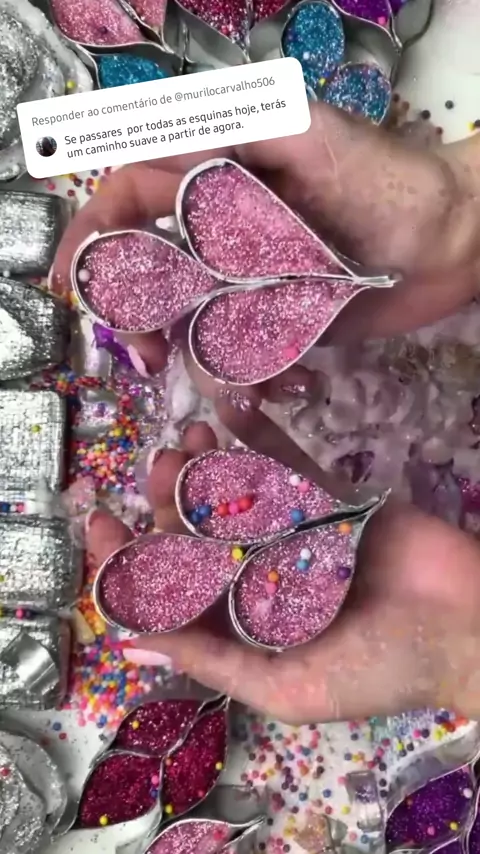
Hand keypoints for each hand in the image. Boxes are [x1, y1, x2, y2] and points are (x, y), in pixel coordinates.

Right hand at [53, 102, 479, 393]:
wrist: (451, 243)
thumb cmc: (385, 181)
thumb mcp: (306, 135)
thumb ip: (230, 131)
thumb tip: (148, 143)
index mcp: (218, 173)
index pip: (131, 196)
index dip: (93, 235)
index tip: (74, 282)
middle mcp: (221, 229)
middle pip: (147, 270)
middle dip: (134, 314)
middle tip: (147, 355)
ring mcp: (246, 280)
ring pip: (185, 321)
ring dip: (187, 357)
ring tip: (213, 384)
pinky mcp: (275, 323)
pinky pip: (235, 353)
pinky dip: (241, 377)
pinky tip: (269, 388)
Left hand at [86, 414, 479, 723]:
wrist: (467, 626)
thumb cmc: (379, 668)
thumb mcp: (288, 685)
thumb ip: (211, 661)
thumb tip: (129, 644)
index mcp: (240, 625)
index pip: (166, 590)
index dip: (126, 558)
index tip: (98, 521)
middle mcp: (257, 576)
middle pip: (193, 533)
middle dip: (164, 500)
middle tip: (155, 465)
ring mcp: (291, 532)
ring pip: (231, 493)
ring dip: (201, 465)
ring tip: (184, 439)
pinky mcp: (326, 498)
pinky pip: (285, 463)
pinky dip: (257, 434)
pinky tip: (229, 408)